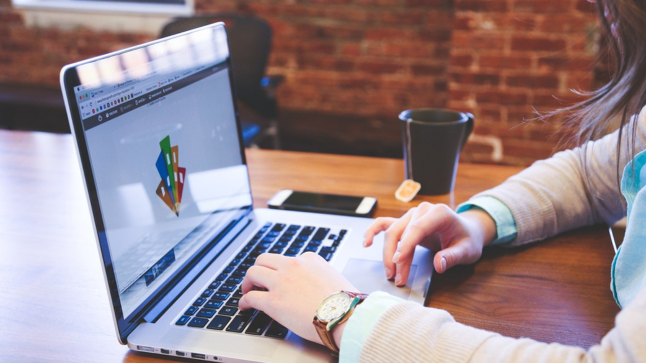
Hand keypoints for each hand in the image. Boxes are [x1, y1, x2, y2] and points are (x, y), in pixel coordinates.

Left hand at [239, 252, 356, 345]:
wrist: (346, 315)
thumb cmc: (346, 302)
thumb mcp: (334, 278)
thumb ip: (320, 276)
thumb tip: (317, 286)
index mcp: (309, 259)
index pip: (288, 259)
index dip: (280, 270)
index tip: (279, 278)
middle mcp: (293, 265)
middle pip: (264, 259)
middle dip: (258, 269)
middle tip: (256, 280)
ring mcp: (281, 282)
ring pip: (253, 273)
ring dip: (247, 282)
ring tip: (246, 291)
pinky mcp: (273, 301)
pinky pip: (251, 297)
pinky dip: (244, 301)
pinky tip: (244, 306)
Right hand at [363, 202, 496, 285]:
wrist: (467, 231)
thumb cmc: (467, 239)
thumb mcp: (467, 250)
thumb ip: (453, 256)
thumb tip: (439, 264)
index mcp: (439, 212)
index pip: (417, 228)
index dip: (406, 245)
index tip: (398, 261)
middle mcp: (422, 211)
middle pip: (401, 232)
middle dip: (396, 257)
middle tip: (397, 278)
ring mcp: (411, 215)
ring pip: (392, 232)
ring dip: (388, 253)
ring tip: (390, 273)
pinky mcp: (405, 222)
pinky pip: (385, 224)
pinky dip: (373, 232)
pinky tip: (366, 242)